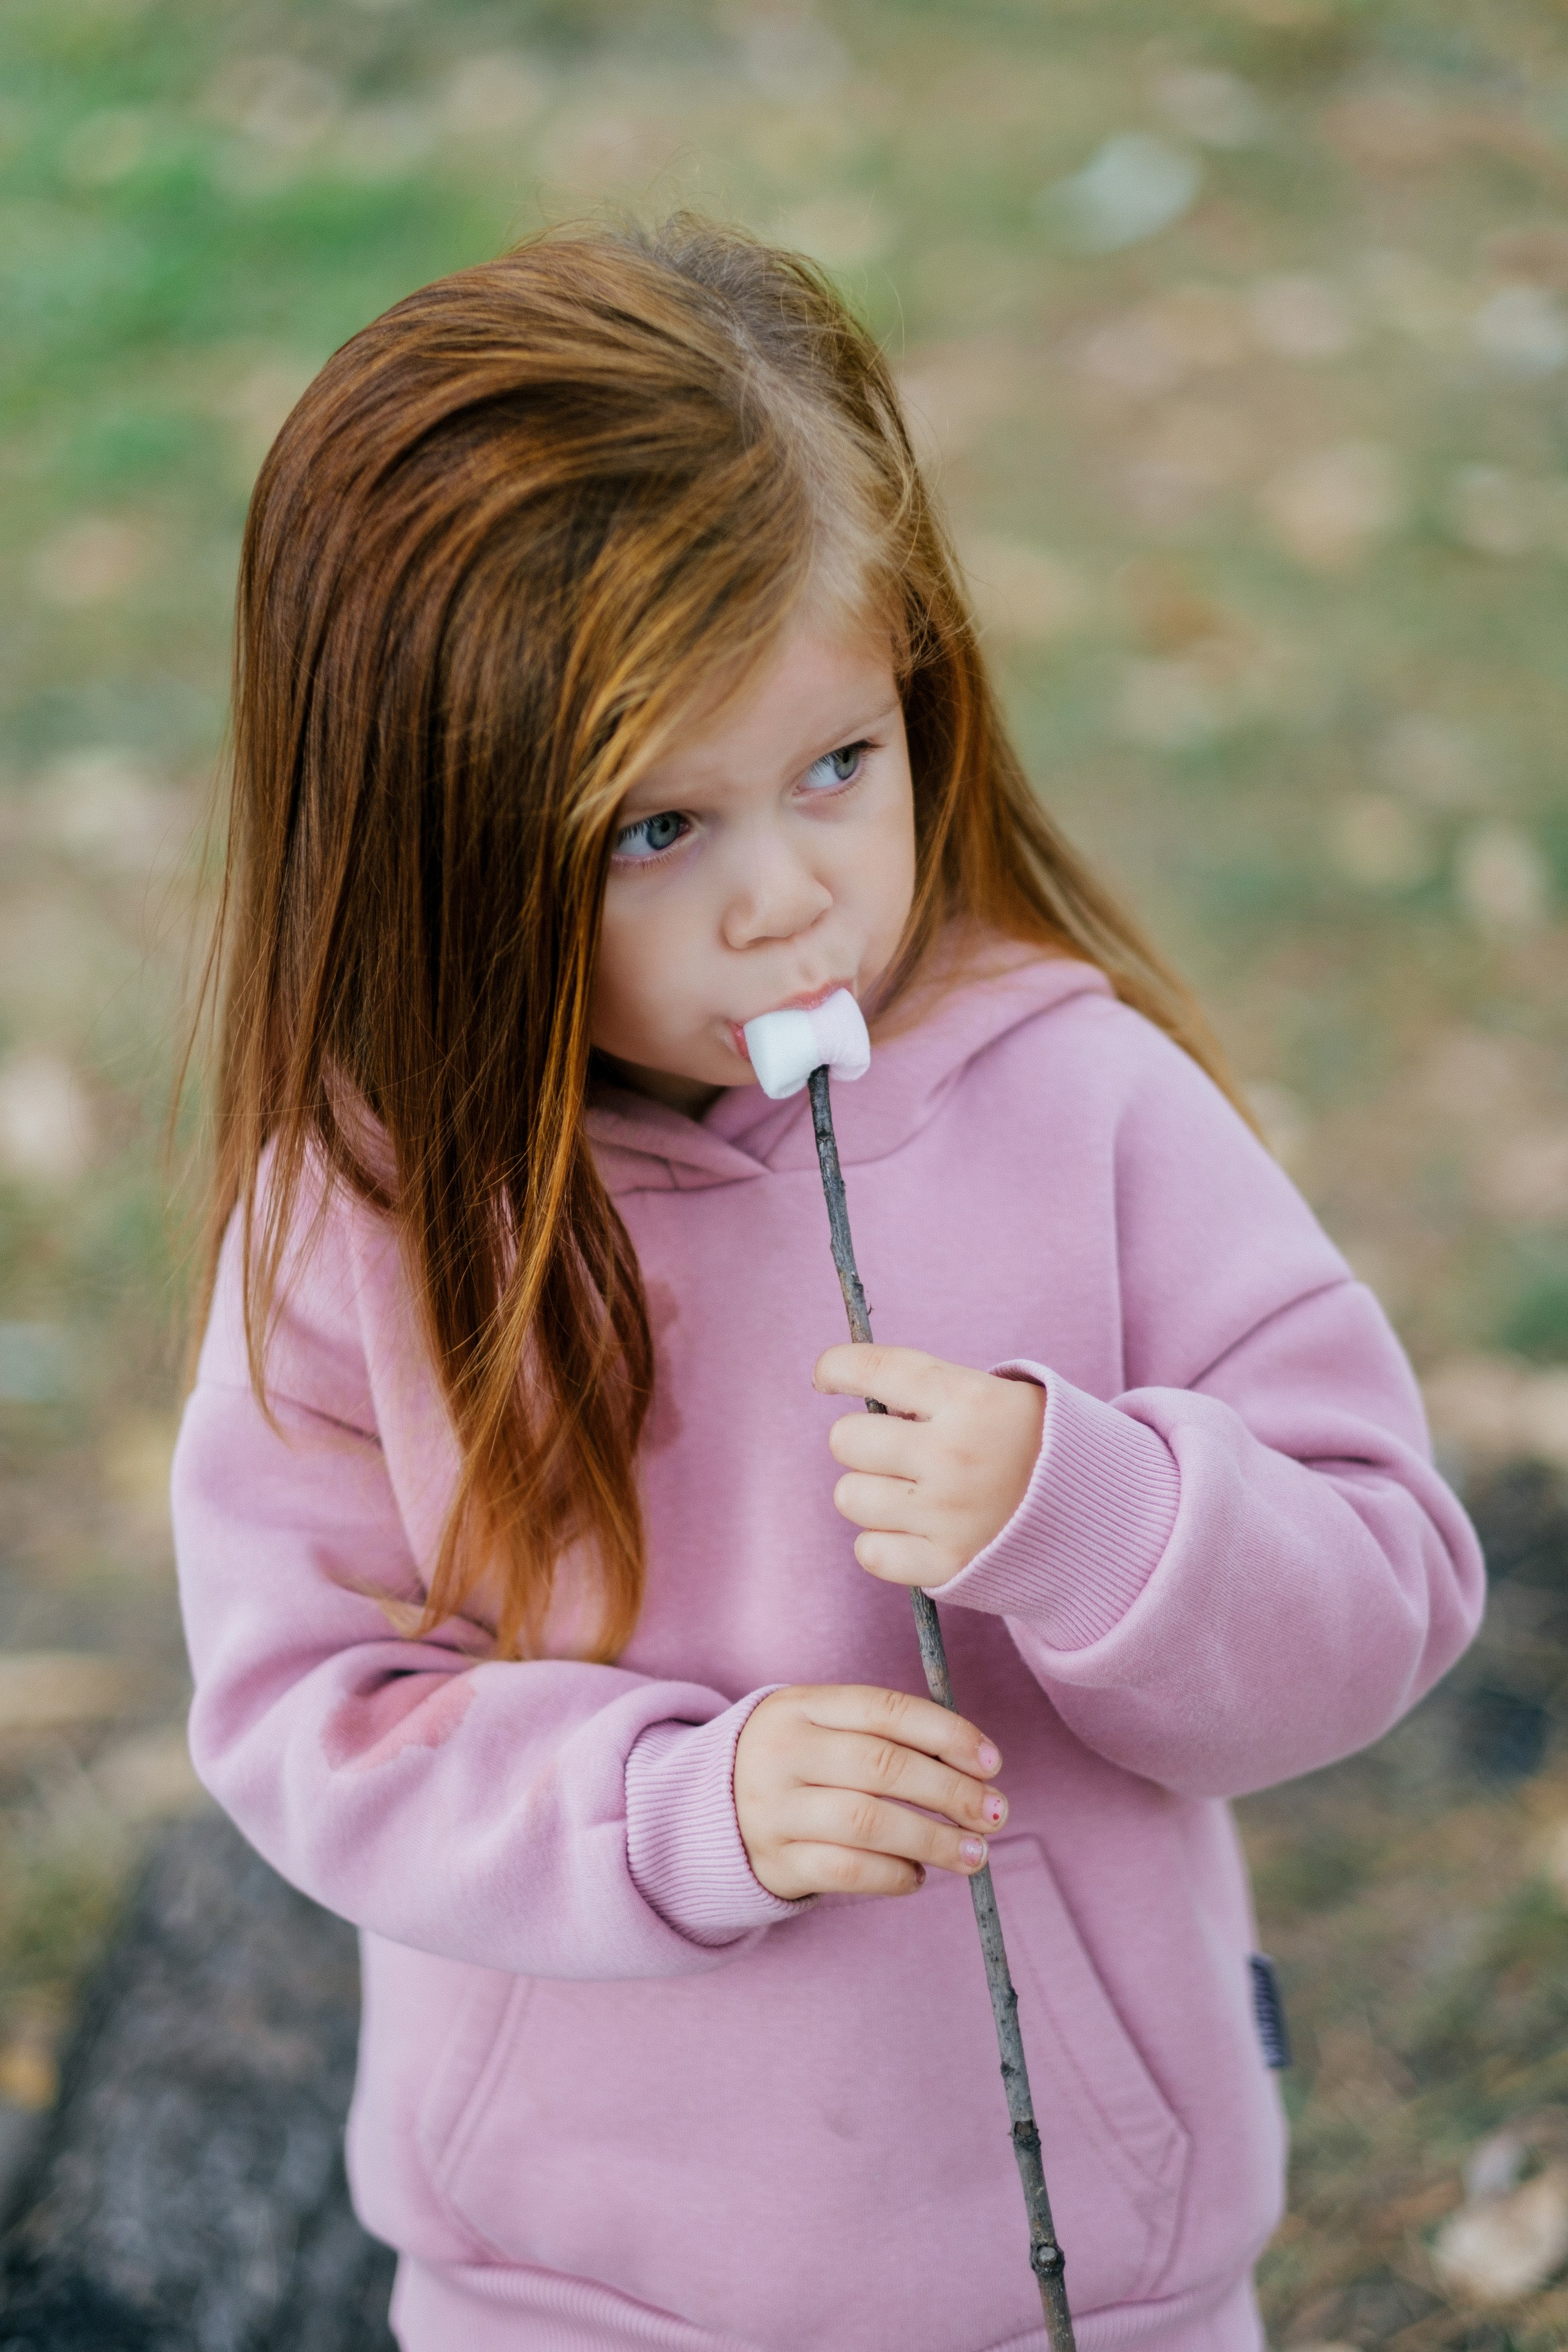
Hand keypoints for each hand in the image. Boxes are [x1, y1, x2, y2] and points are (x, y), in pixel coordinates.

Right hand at [734, 1683, 1006, 1899]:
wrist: (710, 1808)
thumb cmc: (799, 1762)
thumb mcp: (823, 1728)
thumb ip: (886, 1736)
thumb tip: (975, 1767)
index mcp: (801, 1706)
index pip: (884, 1710)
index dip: (947, 1733)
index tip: (992, 1762)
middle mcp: (782, 1752)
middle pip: (881, 1767)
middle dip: (950, 1791)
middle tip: (996, 1813)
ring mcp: (773, 1809)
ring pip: (867, 1823)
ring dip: (933, 1839)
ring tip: (975, 1853)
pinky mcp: (775, 1862)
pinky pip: (846, 1871)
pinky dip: (894, 1875)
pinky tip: (919, 1875)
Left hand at [814, 1345, 1044, 1587]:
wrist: (1100, 1515)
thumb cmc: (1032, 1445)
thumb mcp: (997, 1396)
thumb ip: (930, 1392)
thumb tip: (860, 1396)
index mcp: (969, 1399)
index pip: (874, 1369)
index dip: (835, 1367)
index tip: (826, 1376)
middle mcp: (954, 1455)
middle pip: (846, 1440)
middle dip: (862, 1441)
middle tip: (895, 1449)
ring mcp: (949, 1515)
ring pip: (849, 1496)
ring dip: (869, 1492)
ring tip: (910, 1491)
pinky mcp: (946, 1565)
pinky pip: (869, 1552)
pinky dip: (882, 1542)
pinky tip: (912, 1529)